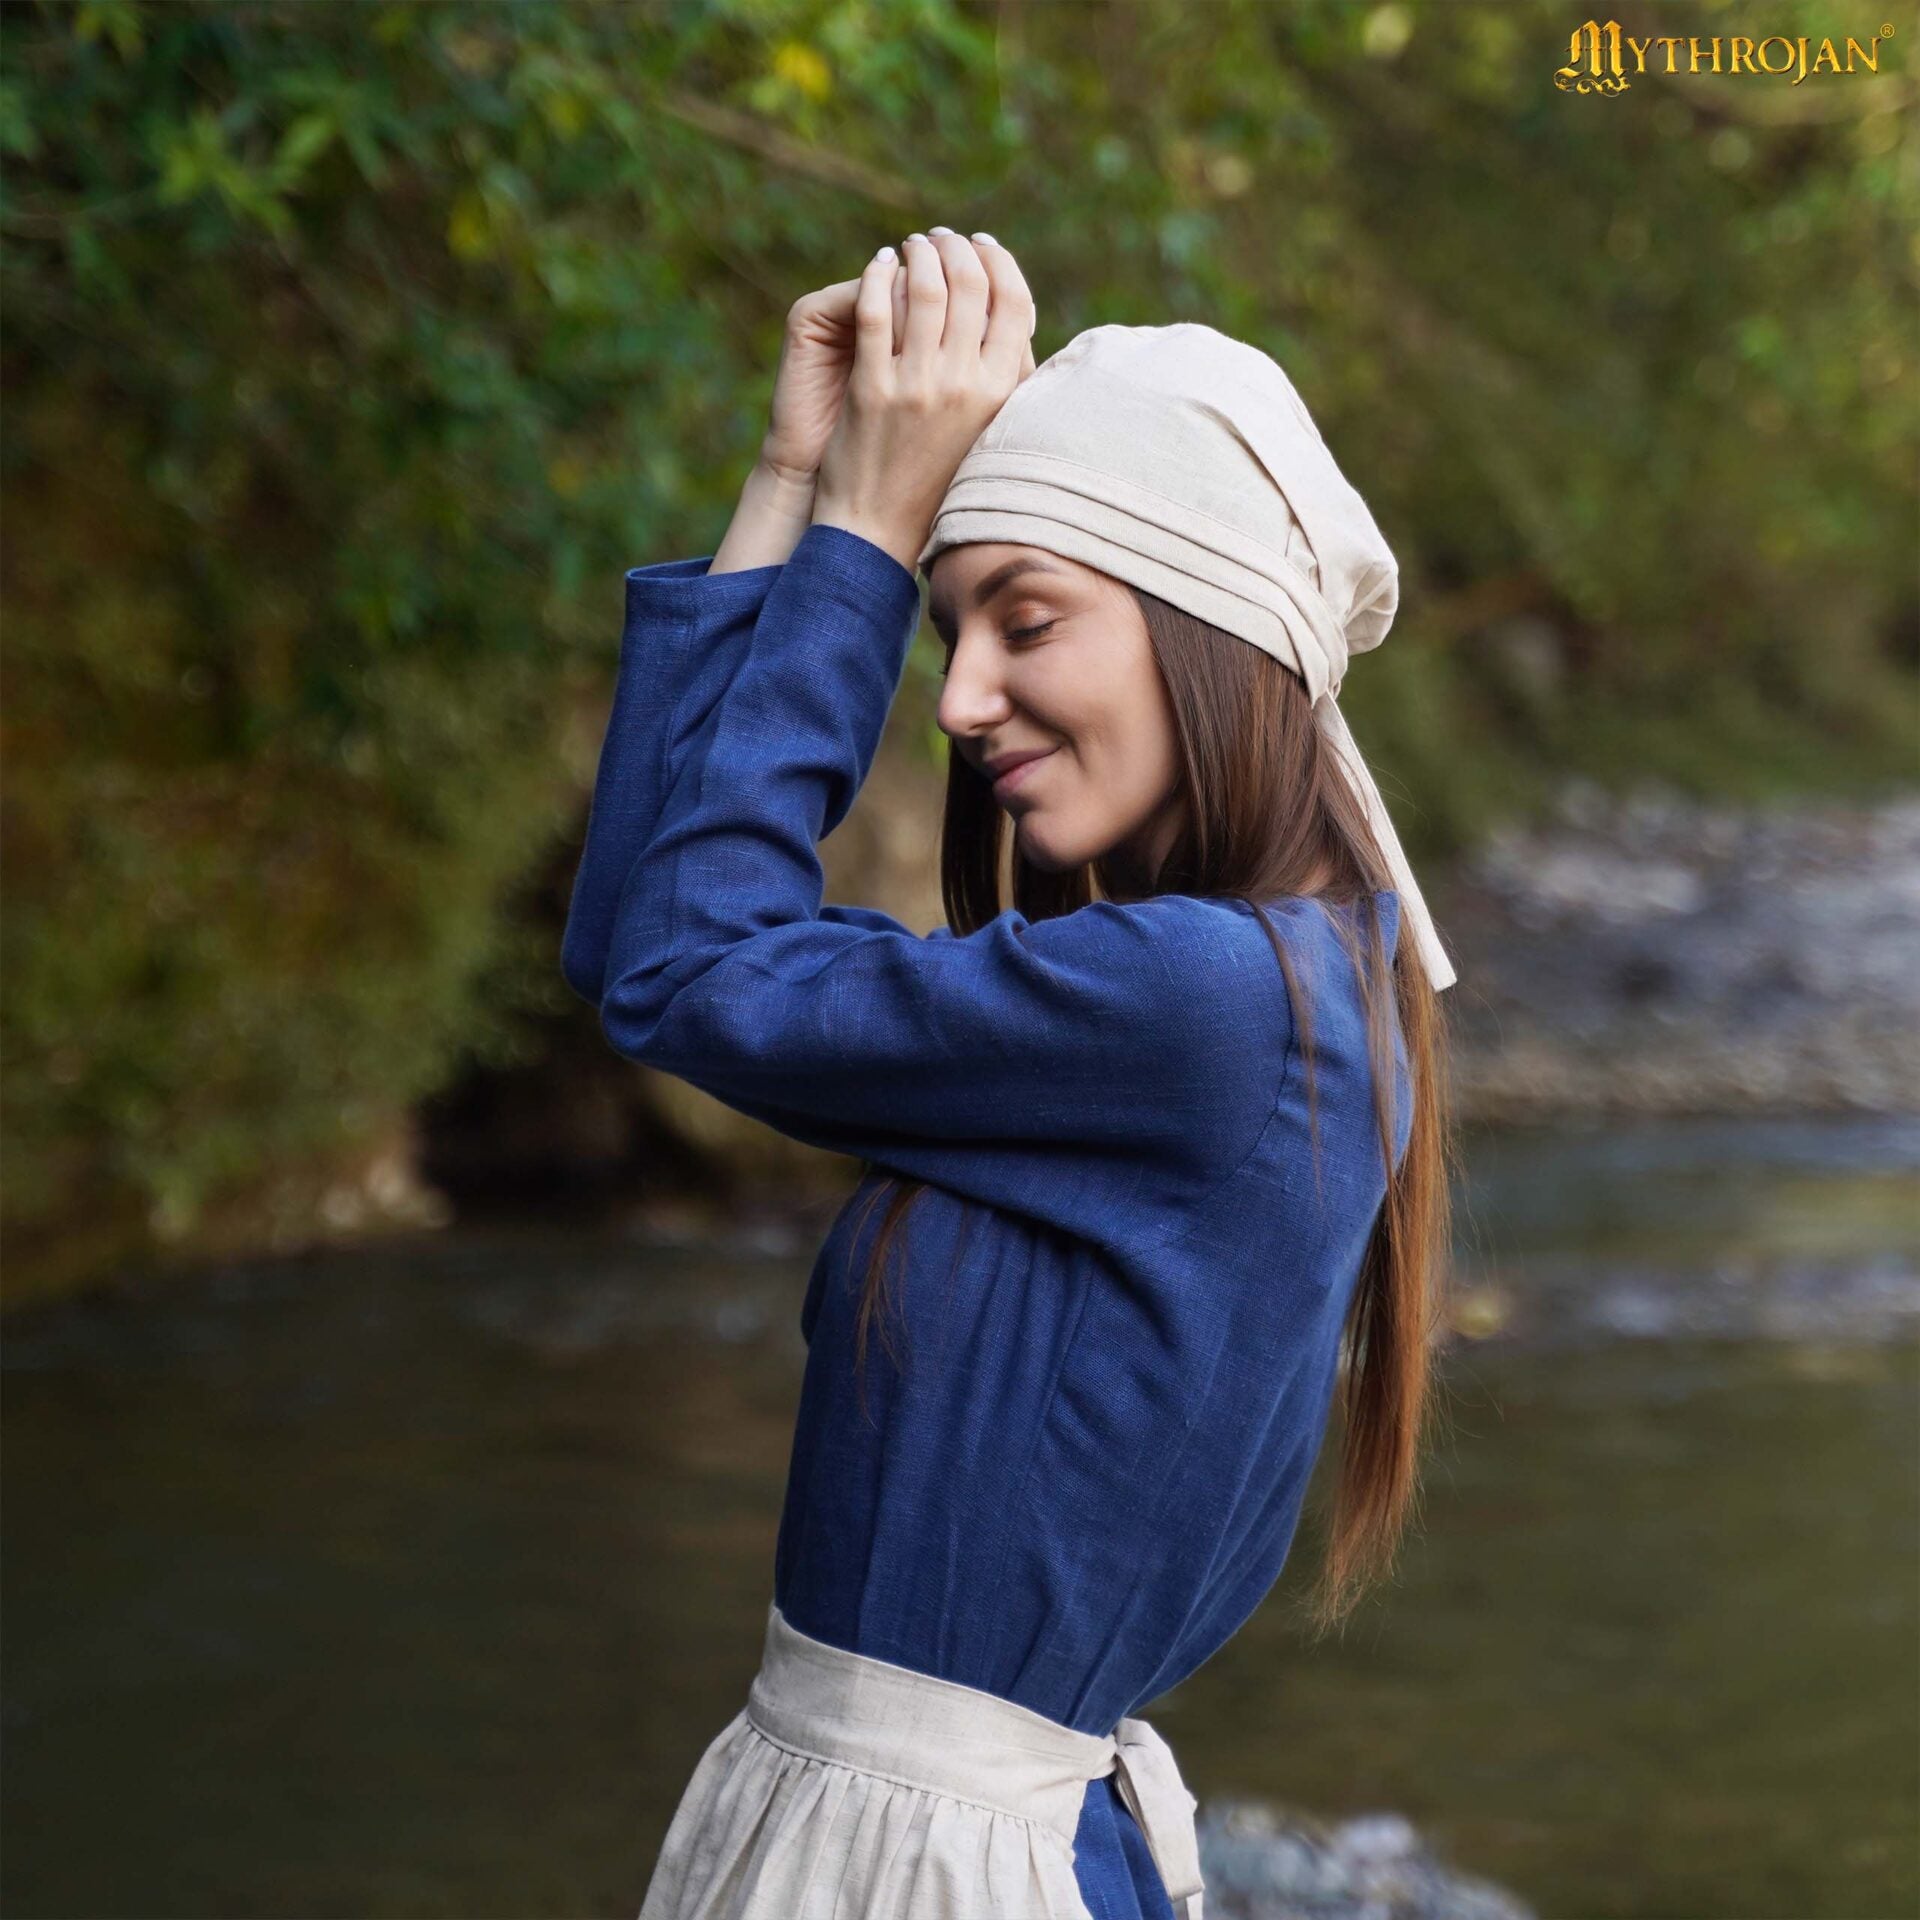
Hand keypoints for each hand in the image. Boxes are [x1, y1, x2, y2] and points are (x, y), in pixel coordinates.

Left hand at [760, 231, 1031, 493]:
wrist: (880, 525)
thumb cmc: (937, 476)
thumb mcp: (988, 429)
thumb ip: (1006, 377)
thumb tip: (1018, 317)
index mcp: (1000, 392)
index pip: (1014, 302)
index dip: (999, 262)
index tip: (982, 245)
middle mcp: (964, 385)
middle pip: (970, 283)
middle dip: (955, 247)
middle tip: (939, 238)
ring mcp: (917, 385)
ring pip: (925, 287)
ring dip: (918, 254)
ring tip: (911, 247)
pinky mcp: (872, 388)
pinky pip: (876, 310)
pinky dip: (878, 276)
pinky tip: (879, 266)